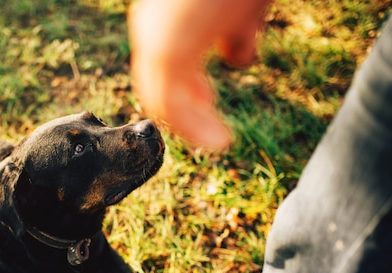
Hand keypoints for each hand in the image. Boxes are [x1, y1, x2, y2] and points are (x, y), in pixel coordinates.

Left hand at [128, 0, 270, 149]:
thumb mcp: (240, 9)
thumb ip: (235, 34)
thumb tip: (237, 60)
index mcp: (162, 17)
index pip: (161, 64)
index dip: (183, 89)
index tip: (207, 100)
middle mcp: (151, 26)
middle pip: (154, 84)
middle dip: (182, 110)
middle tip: (211, 130)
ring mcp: (155, 39)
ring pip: (160, 99)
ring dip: (191, 126)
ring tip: (220, 141)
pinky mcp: (167, 51)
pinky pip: (171, 104)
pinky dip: (194, 127)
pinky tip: (220, 140)